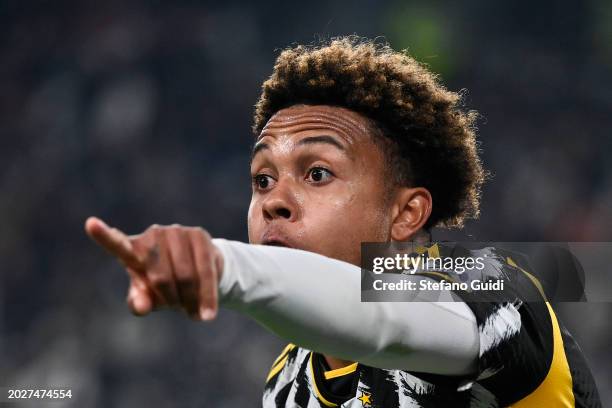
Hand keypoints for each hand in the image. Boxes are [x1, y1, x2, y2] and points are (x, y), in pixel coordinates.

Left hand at [84, 216, 223, 320]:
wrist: (200, 273)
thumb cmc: (167, 287)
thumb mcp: (149, 298)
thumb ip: (140, 302)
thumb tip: (142, 307)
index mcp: (133, 250)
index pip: (116, 245)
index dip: (103, 235)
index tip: (90, 224)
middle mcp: (153, 235)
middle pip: (161, 277)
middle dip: (171, 299)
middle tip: (177, 308)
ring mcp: (176, 232)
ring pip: (185, 276)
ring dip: (190, 299)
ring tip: (192, 311)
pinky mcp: (199, 234)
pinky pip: (205, 271)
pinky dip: (206, 297)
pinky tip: (207, 315)